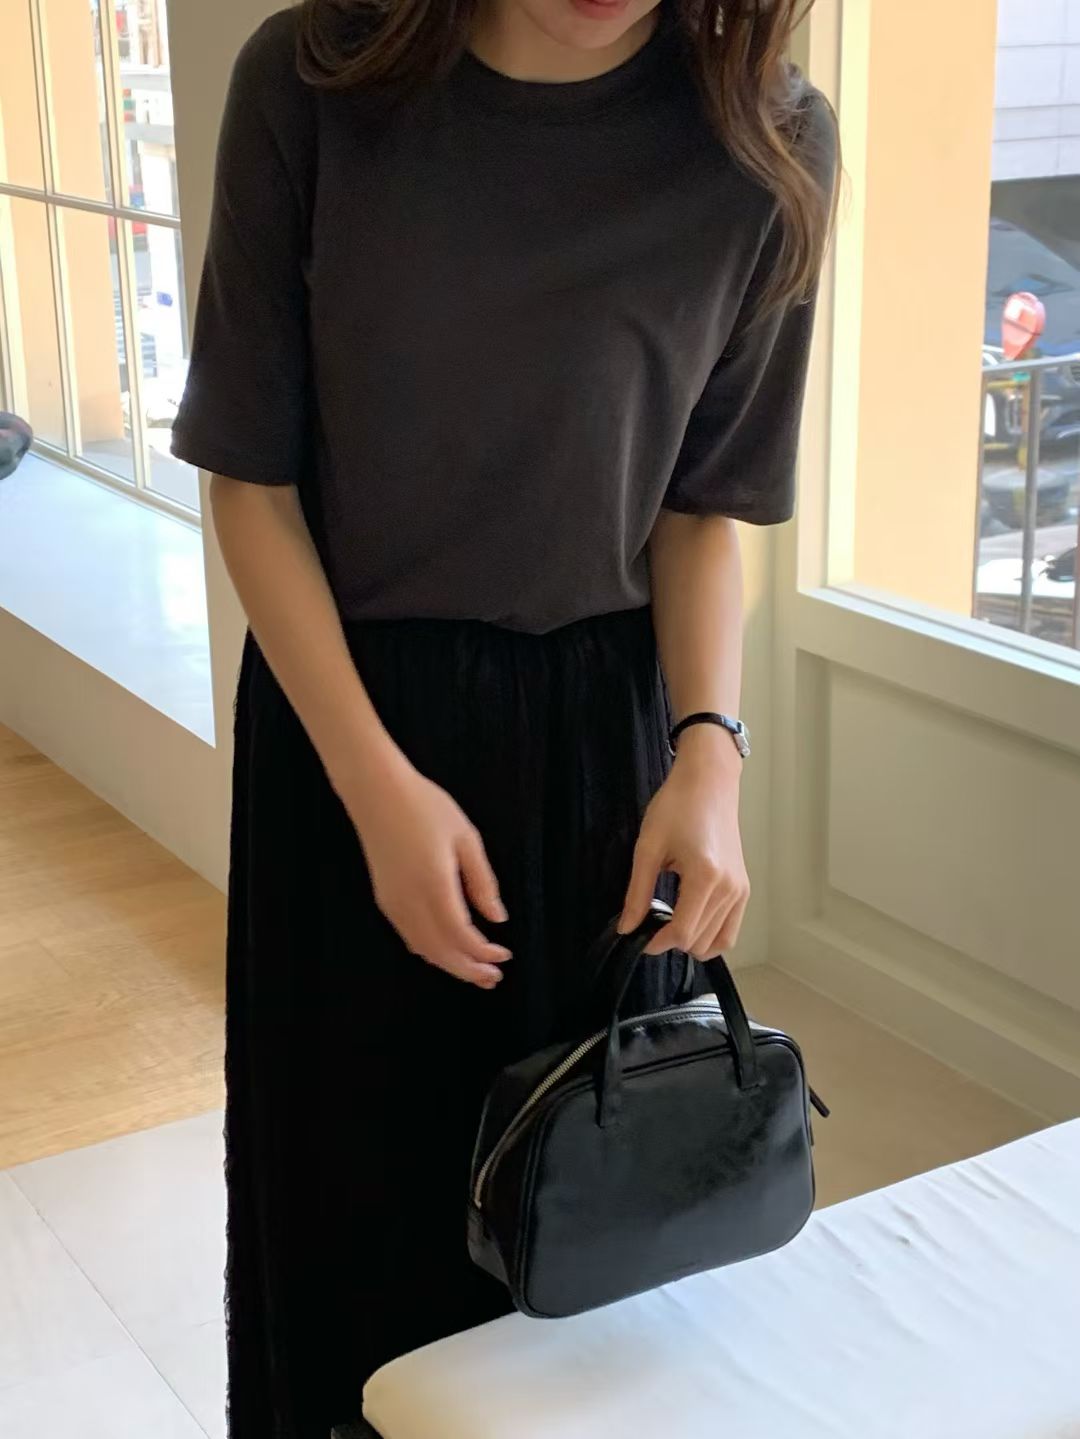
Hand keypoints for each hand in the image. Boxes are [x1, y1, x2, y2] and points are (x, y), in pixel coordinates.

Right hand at [340, 752, 511, 988]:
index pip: (461, 936)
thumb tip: (497, 918)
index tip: (504, 956)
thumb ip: (482, 882)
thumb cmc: (425, 807)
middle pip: (440, 952)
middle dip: (468, 970)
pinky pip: (409, 935)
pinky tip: (445, 948)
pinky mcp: (384, 898)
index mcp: (434, 885)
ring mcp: (392, 902)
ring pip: (422, 948)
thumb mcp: (466, 838)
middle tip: (492, 979)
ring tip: (474, 970)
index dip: (483, 953)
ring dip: (449, 964)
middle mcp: (409, 901)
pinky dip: (430, 950)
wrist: (376, 791)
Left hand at [617, 726, 748, 957]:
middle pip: (699, 942)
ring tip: (669, 919)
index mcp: (705, 877)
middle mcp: (729, 889)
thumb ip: (637, 893)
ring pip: (716, 943)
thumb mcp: (648, 847)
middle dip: (671, 941)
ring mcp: (741, 890)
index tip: (638, 937)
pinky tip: (688, 919)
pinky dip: (709, 935)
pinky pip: (730, 932)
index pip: (682, 932)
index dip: (657, 943)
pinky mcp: (744, 888)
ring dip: (690, 940)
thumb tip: (627, 928)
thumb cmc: (676, 806)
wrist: (708, 781)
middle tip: (650, 922)